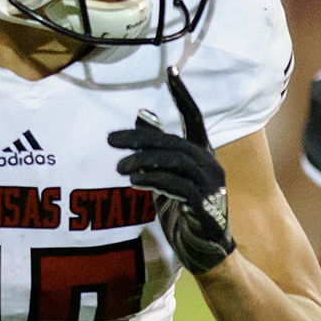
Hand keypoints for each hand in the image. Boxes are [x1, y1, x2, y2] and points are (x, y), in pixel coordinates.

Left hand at [108, 67, 236, 273]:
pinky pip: (176, 186)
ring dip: (143, 162)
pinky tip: (135, 182)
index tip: (171, 70)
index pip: (195, 117)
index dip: (183, 94)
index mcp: (203, 154)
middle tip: (111, 140)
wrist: (206, 251)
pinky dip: (154, 181)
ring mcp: (210, 185)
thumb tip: (141, 116)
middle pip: (173, 141)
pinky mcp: (204, 205)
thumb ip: (157, 153)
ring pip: (175, 161)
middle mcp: (209, 164)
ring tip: (120, 168)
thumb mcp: (166, 179)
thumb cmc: (184, 212)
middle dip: (140, 137)